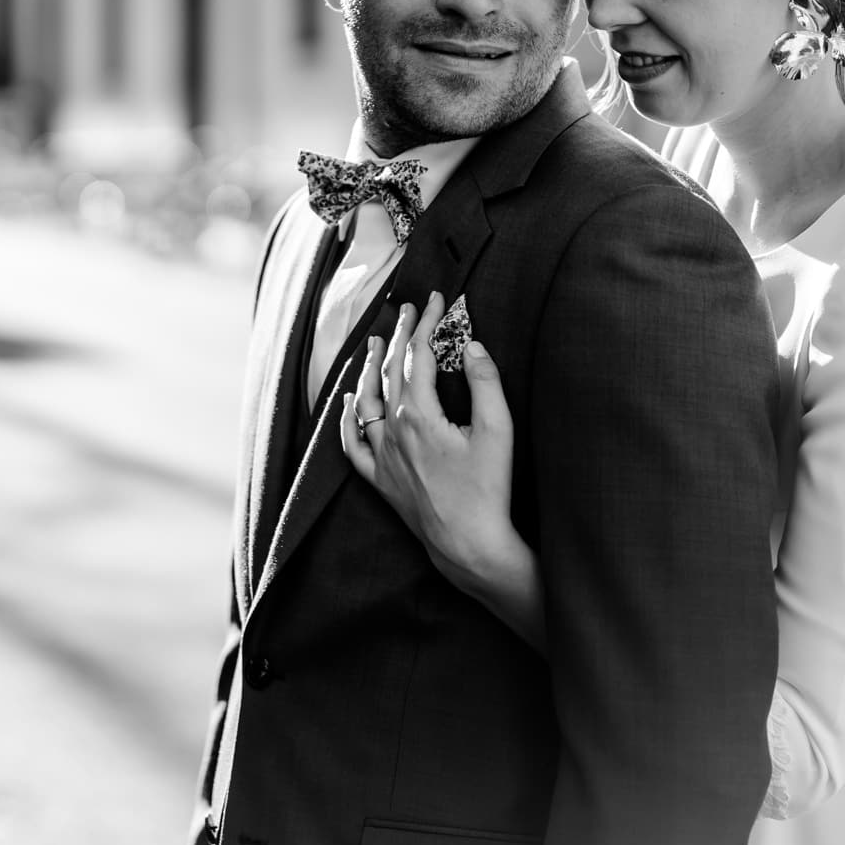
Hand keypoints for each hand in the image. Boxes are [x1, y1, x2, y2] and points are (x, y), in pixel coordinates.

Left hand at [339, 292, 528, 599]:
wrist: (469, 544)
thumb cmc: (488, 490)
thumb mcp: (498, 432)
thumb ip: (485, 383)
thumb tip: (472, 345)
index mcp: (419, 415)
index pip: (418, 355)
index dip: (426, 323)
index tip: (434, 300)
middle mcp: (392, 431)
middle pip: (390, 371)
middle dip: (401, 335)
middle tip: (409, 309)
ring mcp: (382, 455)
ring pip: (365, 401)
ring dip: (369, 367)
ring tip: (375, 342)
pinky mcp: (380, 479)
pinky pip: (352, 443)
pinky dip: (347, 418)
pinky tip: (348, 402)